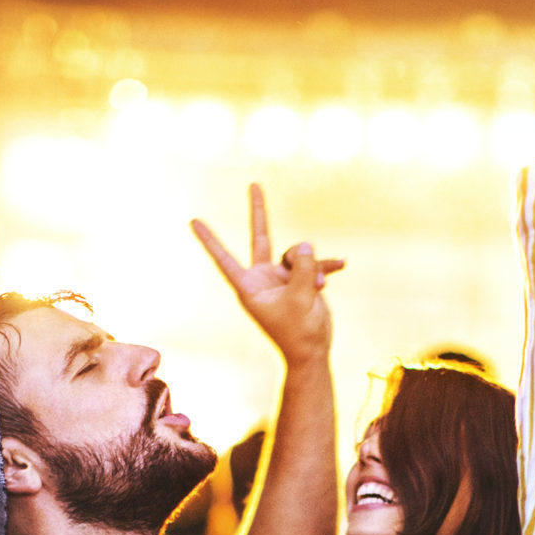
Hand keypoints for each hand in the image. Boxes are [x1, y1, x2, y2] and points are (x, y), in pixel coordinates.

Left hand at [191, 184, 344, 364]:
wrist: (314, 350)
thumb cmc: (298, 332)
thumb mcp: (300, 299)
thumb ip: (302, 269)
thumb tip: (306, 244)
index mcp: (250, 287)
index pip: (225, 259)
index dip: (210, 240)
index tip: (193, 221)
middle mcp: (264, 278)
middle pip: (260, 238)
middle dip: (259, 212)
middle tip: (254, 184)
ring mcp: (284, 277)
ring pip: (297, 253)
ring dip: (311, 266)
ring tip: (318, 286)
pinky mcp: (302, 280)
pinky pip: (314, 264)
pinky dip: (326, 266)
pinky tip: (341, 265)